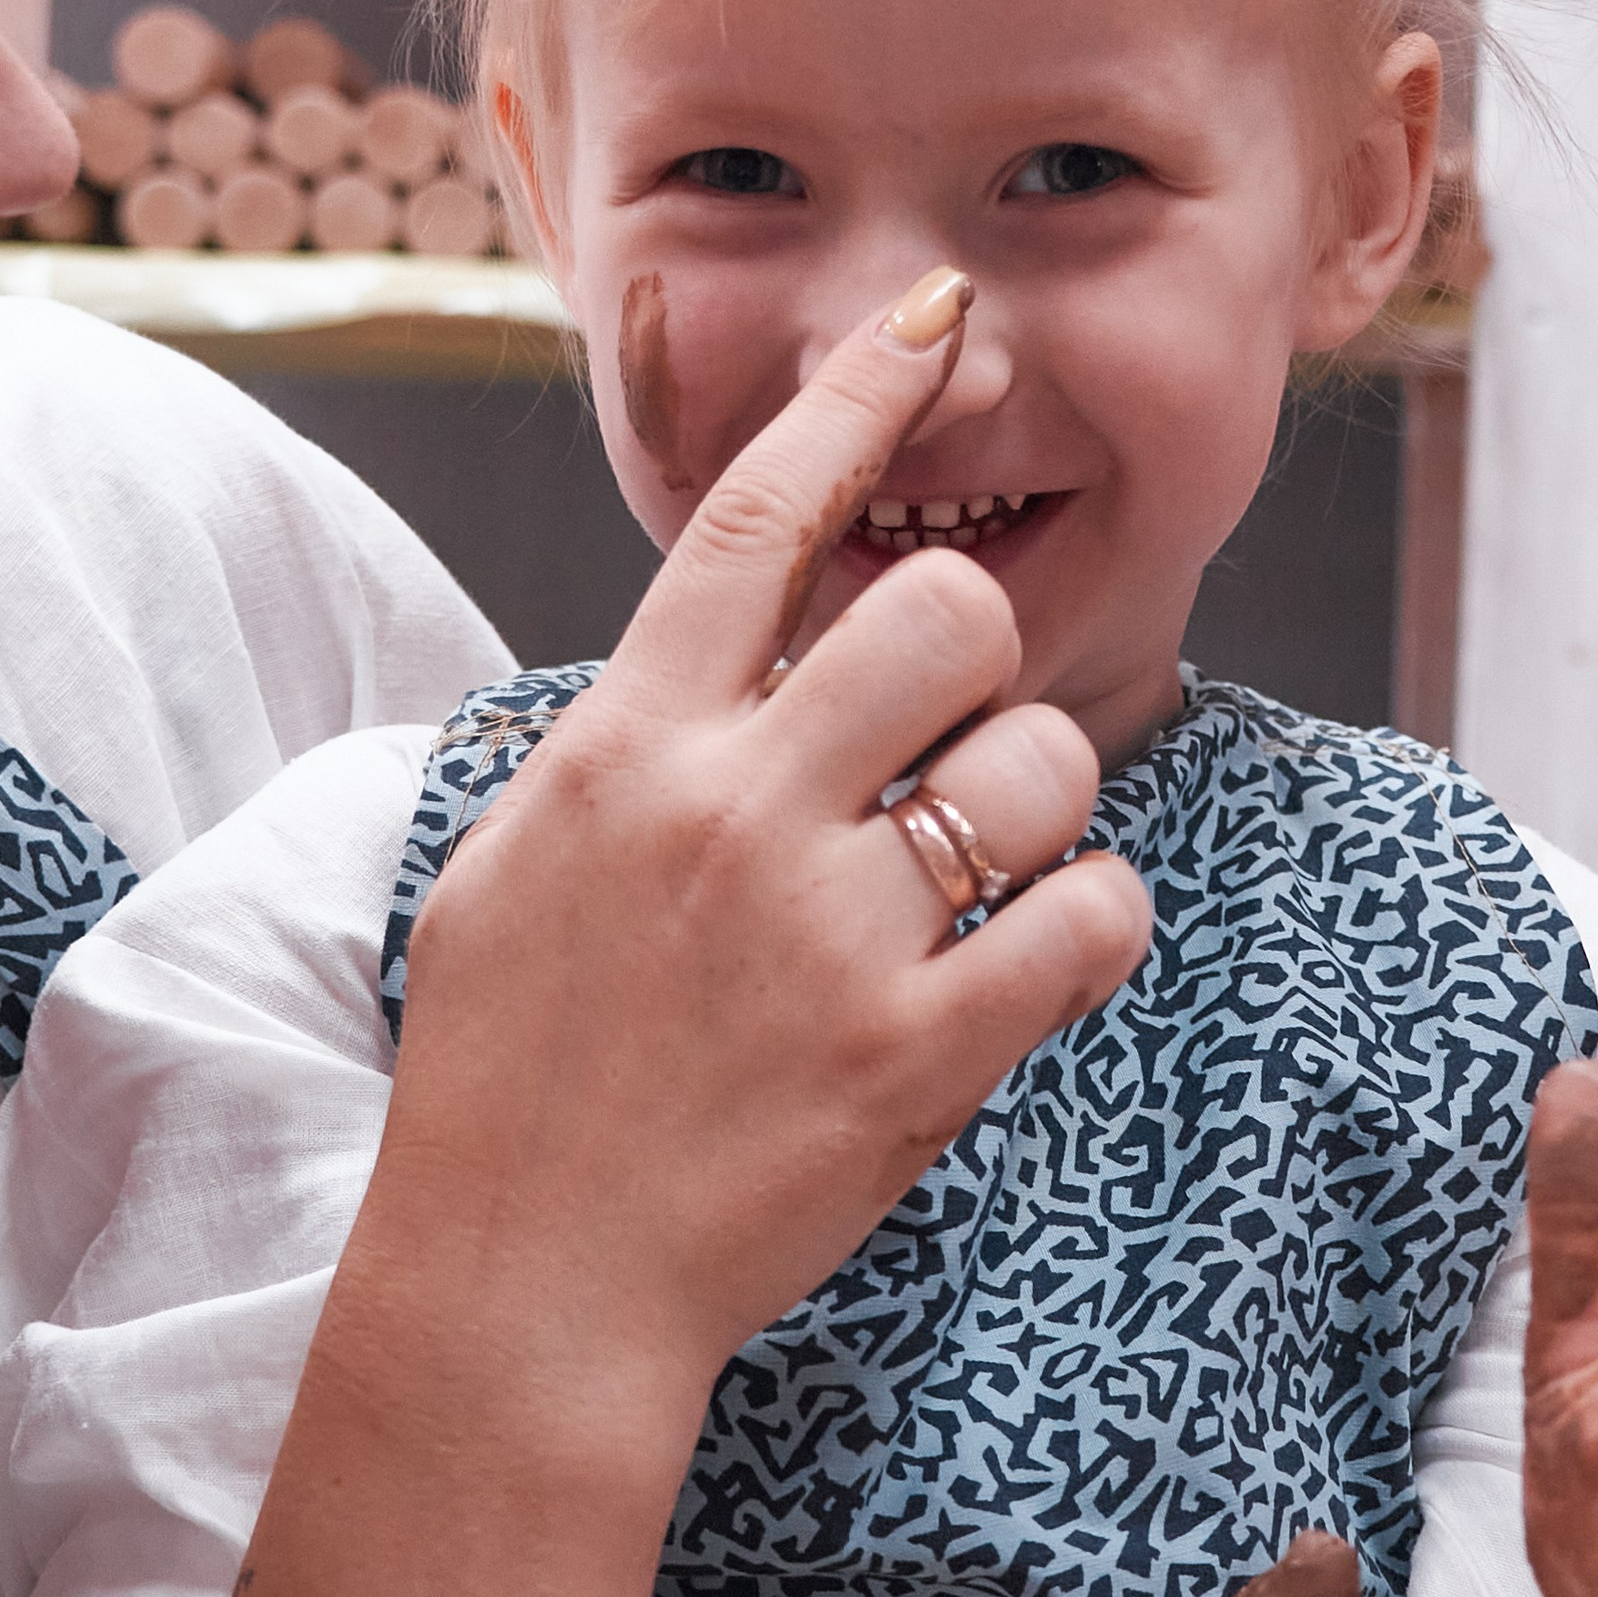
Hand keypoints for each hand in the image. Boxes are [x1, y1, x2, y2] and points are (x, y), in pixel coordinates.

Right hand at [383, 266, 1152, 1406]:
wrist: (521, 1280)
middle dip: (977, 649)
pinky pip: (1087, 924)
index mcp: (629, 742)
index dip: (861, 395)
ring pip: (1040, 764)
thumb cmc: (508, 1061)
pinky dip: (1089, 925)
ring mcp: (827, 932)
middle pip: (942, 610)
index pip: (759, 516)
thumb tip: (722, 650)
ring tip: (981, 868)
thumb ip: (628, 739)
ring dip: (1037, 800)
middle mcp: (732, 808)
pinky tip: (1037, 955)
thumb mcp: (518, 855)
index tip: (939, 316)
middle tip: (946, 730)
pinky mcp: (914, 1056)